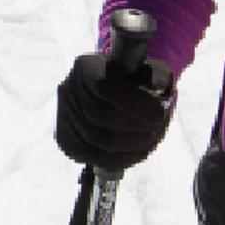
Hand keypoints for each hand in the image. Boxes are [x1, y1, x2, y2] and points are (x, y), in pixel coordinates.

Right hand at [56, 51, 172, 170]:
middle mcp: (68, 88)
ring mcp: (63, 115)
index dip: (135, 103)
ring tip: (149, 139)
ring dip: (132, 145)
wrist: (113, 94)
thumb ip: (158, 75)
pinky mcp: (65, 139)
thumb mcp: (151, 71)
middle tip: (156, 127)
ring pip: (98, 140)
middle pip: (100, 116)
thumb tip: (157, 85)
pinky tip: (136, 152)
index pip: (104, 86)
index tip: (160, 113)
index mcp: (87, 66)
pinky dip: (120, 159)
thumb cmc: (135, 82)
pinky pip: (92, 156)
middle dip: (136, 126)